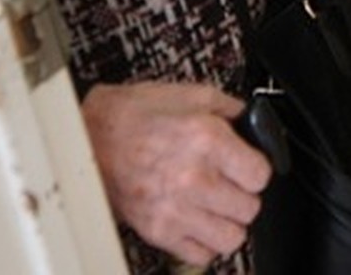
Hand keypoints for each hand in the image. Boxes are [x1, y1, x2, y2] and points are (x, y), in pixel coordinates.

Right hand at [82, 82, 270, 267]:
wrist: (89, 136)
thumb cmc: (136, 114)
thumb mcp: (193, 94)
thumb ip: (230, 108)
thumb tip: (254, 121)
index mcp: (206, 140)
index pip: (260, 176)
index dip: (257, 169)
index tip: (249, 166)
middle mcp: (193, 178)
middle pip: (249, 209)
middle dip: (245, 195)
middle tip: (233, 184)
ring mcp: (174, 209)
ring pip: (230, 238)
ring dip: (229, 222)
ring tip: (219, 206)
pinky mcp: (156, 231)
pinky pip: (200, 255)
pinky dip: (204, 242)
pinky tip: (199, 221)